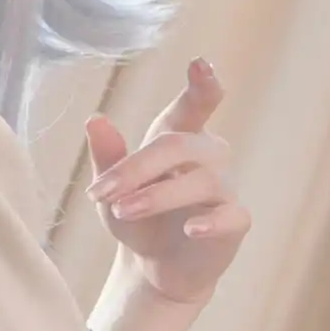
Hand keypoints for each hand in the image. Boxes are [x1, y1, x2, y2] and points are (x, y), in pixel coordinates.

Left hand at [85, 59, 250, 310]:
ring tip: (123, 211)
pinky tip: (190, 229)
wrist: (154, 267)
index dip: (201, 84)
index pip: (193, 105)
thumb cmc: (137, 218)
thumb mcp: (112, 191)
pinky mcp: (234, 223)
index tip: (200, 63)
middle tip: (102, 193)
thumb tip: (95, 120)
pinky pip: (230, 215)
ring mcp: (224, 189)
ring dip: (158, 196)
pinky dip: (211, 221)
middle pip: (181, 145)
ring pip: (202, 180)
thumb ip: (107, 158)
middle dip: (137, 167)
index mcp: (179, 138)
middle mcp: (208, 156)